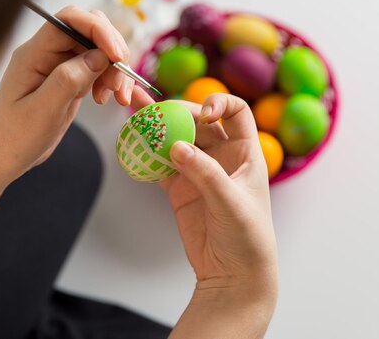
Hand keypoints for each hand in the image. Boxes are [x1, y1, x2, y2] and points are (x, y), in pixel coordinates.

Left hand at [0, 5, 133, 179]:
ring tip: (116, 98)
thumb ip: (69, 80)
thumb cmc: (15, 136)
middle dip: (111, 51)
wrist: (3, 156)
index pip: (69, 20)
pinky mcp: (69, 79)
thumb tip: (99, 56)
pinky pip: (96, 68)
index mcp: (33, 53)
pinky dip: (109, 80)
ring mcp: (58, 65)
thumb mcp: (42, 111)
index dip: (98, 30)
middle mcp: (46, 53)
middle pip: (89, 30)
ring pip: (97, 49)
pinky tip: (107, 99)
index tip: (117, 55)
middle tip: (119, 84)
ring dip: (114, 69)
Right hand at [131, 88, 277, 298]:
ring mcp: (198, 171)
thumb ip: (206, 174)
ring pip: (175, 140)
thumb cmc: (247, 238)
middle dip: (176, 113)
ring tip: (134, 115)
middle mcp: (222, 156)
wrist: (232, 274)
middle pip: (197, 122)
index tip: (203, 114)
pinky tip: (131, 146)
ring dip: (155, 128)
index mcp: (245, 152)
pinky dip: (146, 155)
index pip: (236, 112)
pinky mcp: (179, 188)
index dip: (219, 104)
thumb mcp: (231, 204)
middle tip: (155, 112)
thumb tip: (177, 147)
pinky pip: (159, 164)